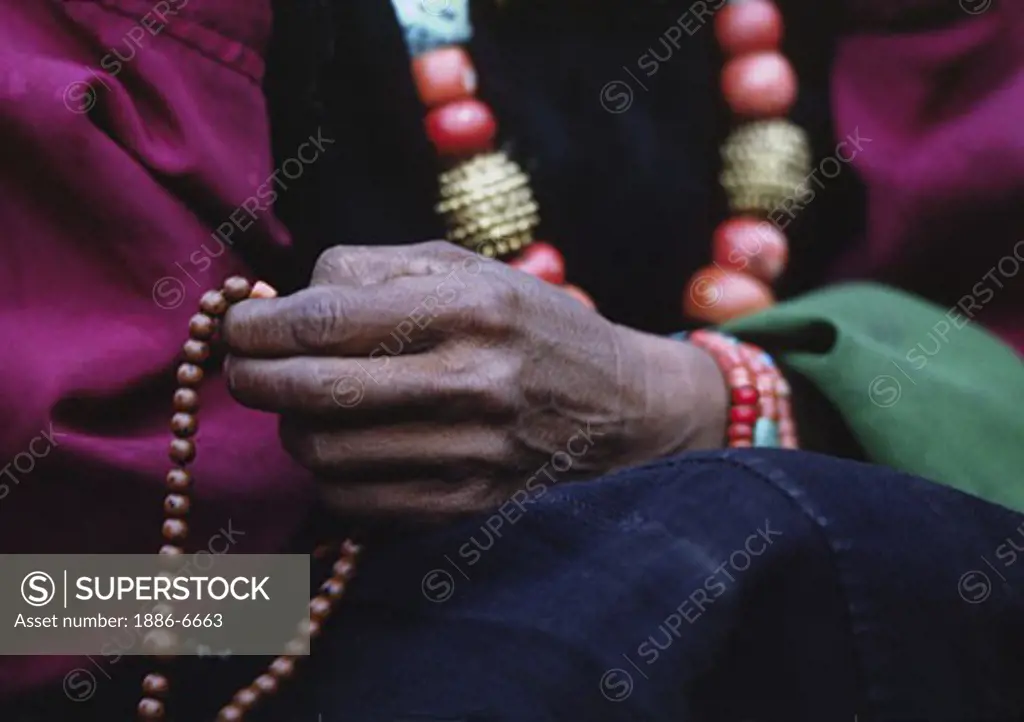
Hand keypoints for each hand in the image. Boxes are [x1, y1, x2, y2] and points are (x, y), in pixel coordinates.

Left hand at [222, 241, 726, 517]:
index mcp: (470, 307)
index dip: (258, 324)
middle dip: (253, 377)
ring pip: (325, 453)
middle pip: (314, 391)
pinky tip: (345, 445)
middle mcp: (472, 382)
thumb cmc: (531, 326)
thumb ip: (373, 269)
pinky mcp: (465, 506)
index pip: (327, 318)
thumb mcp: (467, 268)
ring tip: (307, 403)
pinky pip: (355, 501)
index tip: (235, 324)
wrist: (621, 408)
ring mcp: (470, 453)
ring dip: (292, 427)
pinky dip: (328, 474)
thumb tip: (282, 301)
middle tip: (243, 365)